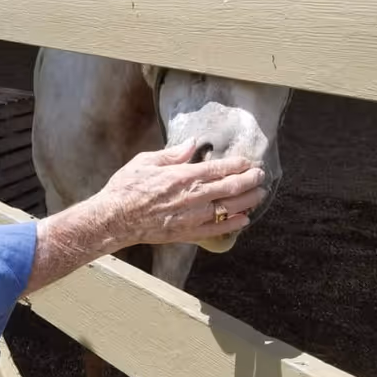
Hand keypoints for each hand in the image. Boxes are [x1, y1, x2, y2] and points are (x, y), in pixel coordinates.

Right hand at [23, 139, 266, 294]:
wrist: (115, 219)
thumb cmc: (127, 188)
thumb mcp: (146, 161)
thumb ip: (172, 153)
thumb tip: (192, 143)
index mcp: (182, 176)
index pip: (219, 169)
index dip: (238, 165)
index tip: (249, 162)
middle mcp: (192, 197)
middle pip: (230, 188)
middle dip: (249, 181)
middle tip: (261, 176)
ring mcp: (192, 217)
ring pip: (228, 208)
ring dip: (247, 201)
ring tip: (259, 195)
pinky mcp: (187, 233)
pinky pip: (216, 229)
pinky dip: (232, 224)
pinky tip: (243, 220)